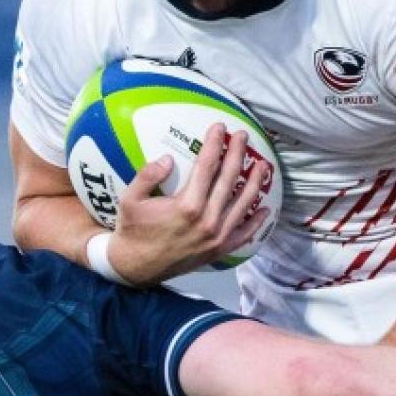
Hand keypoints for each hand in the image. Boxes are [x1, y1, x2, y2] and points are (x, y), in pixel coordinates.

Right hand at [109, 123, 271, 284]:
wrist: (136, 268)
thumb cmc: (133, 231)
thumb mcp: (130, 199)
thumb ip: (147, 175)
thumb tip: (168, 159)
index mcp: (186, 205)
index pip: (206, 166)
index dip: (214, 144)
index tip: (220, 127)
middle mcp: (207, 220)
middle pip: (229, 179)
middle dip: (238, 154)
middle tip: (244, 136)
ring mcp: (217, 236)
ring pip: (243, 203)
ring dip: (255, 182)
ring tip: (262, 165)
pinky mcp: (220, 250)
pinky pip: (245, 234)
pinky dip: (257, 221)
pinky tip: (265, 208)